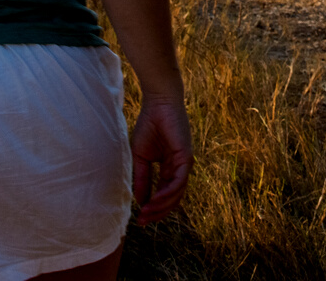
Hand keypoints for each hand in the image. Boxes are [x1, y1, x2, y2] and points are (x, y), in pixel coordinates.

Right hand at [130, 95, 191, 224]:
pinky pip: (178, 181)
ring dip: (161, 206)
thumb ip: (143, 179)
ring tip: (146, 213)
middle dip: (158, 212)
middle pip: (173, 199)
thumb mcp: (141, 157)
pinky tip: (155, 200)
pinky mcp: (186, 157)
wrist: (158, 103)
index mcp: (169, 168)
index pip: (164, 195)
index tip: (139, 220)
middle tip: (142, 222)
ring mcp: (184, 164)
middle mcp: (179, 169)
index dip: (153, 209)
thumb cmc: (149, 125)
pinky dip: (167, 193)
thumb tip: (140, 202)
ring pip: (177, 194)